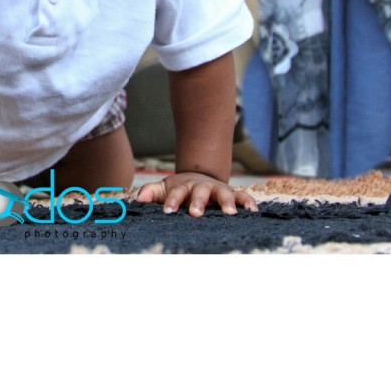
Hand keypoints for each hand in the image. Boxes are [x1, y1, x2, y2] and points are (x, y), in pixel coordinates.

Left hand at [136, 172, 257, 216]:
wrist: (199, 176)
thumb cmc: (180, 189)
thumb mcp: (164, 188)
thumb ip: (151, 192)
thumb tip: (137, 199)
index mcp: (184, 186)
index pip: (176, 193)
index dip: (171, 202)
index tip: (167, 212)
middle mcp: (202, 187)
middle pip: (199, 192)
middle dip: (198, 202)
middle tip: (195, 213)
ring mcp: (218, 190)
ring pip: (223, 194)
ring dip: (226, 202)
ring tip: (230, 213)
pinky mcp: (233, 194)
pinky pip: (243, 196)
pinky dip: (248, 202)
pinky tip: (253, 211)